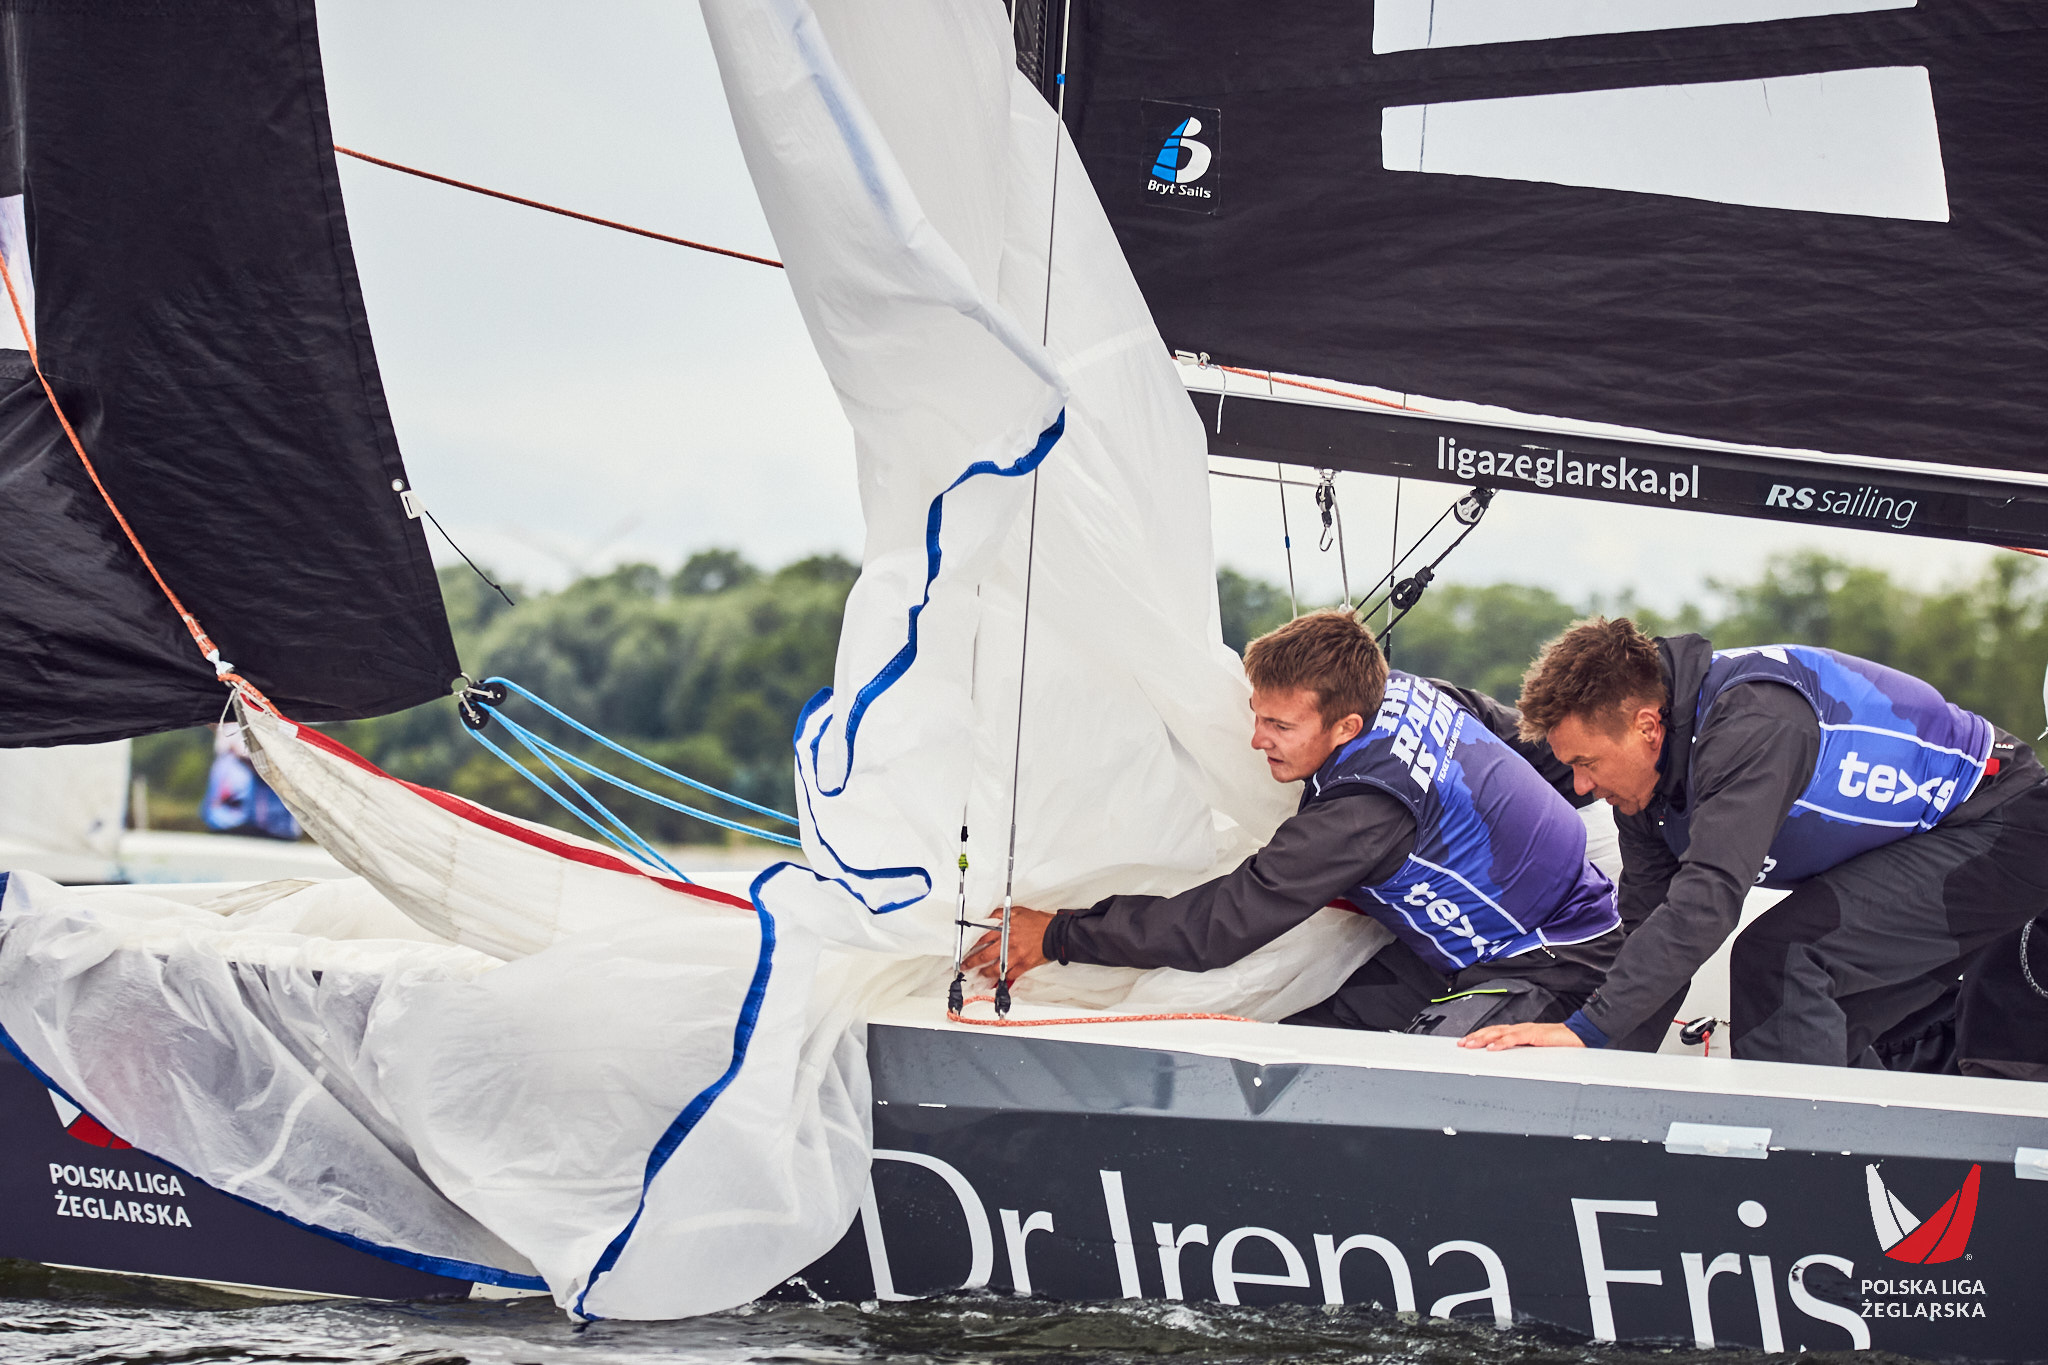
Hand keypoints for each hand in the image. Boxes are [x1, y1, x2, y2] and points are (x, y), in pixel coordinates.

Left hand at [961, 907, 1054, 984]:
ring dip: (985, 972)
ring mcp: (1015, 956)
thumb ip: (1000, 915)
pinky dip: (1003, 978)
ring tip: (980, 974)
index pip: (982, 937)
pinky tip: (998, 979)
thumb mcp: (1017, 912)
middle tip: (965, 965)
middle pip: (984, 955)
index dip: (971, 944)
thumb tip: (987, 917)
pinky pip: (1011, 974)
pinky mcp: (1024, 965)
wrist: (1055, 933)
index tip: (965, 949)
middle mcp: (1008, 944)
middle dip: (972, 961)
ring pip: (995, 968)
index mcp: (1005, 929)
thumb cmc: (1038, 922)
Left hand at [1458, 1021, 1586, 1050]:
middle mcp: (1520, 1029)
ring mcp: (1526, 1030)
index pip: (1495, 1032)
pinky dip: (1502, 1043)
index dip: (1480, 1036)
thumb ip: (1522, 1053)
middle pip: (1492, 1031)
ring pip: (1499, 1033)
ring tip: (1470, 1045)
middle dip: (1475, 1037)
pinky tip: (1492, 1047)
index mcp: (1520, 1032)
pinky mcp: (1535, 1035)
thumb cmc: (1559, 1044)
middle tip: (1461, 1044)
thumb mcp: (1536, 1050)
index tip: (1466, 1042)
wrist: (1578, 1036)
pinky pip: (1515, 1038)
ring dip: (1483, 1039)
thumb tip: (1508, 1061)